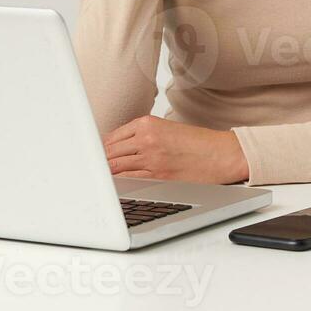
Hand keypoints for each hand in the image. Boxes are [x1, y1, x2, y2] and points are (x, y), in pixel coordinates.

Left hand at [103, 114, 248, 184]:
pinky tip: (115, 187)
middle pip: (109, 152)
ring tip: (96, 180)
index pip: (110, 137)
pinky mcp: (159, 178)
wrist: (222, 154)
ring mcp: (152, 159)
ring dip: (105, 175)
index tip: (91, 156)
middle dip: (97, 163)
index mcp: (147, 124)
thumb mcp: (166, 129)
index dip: (98, 149)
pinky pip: (130, 181)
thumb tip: (116, 149)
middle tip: (88, 171)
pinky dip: (120, 184)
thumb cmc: (197, 143)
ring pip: (116, 168)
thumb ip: (141, 136)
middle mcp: (147, 139)